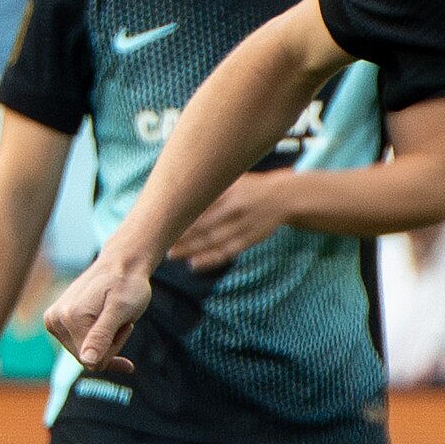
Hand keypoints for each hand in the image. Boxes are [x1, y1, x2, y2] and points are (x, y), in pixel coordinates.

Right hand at [45, 255, 151, 370]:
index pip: (93, 361)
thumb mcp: (120, 310)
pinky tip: (110, 327)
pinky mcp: (56, 321)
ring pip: (84, 353)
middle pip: (86, 358)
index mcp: (70, 318)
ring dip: (105, 342)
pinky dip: (98, 341)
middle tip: (122, 321)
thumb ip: (102, 335)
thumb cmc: (127, 285)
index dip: (115, 347)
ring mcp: (53, 320)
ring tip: (113, 318)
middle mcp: (55, 320)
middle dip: (109, 346)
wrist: (121, 264)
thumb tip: (87, 361)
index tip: (127, 325)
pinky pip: (78, 345)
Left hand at [171, 174, 287, 272]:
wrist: (285, 197)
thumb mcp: (234, 179)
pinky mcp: (249, 240)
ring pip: (213, 241)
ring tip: (171, 254)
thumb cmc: (251, 187)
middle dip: (181, 235)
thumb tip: (179, 185)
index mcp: (230, 191)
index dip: (182, 215)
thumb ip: (211, 184)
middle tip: (160, 240)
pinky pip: (227, 252)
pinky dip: (210, 260)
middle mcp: (236, 209)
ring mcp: (243, 226)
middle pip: (204, 225)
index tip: (162, 221)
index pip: (201, 205)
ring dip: (191, 249)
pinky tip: (194, 265)